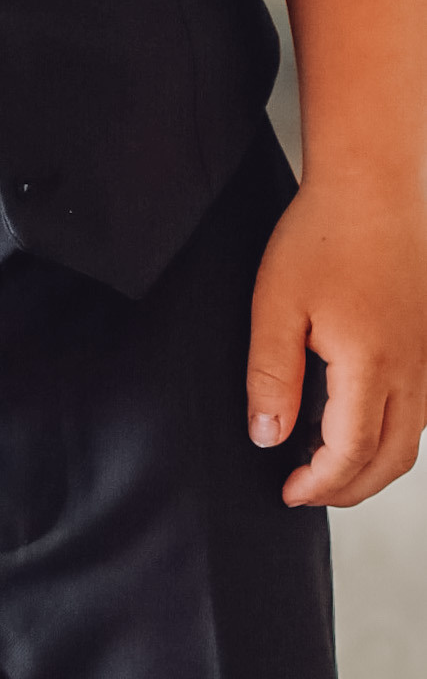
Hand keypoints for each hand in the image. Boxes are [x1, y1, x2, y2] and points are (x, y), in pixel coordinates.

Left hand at [247, 172, 426, 504]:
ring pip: (411, 440)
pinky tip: (360, 423)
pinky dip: (392, 435)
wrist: (374, 186)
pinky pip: (421, 411)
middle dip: (349, 489)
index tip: (287, 492)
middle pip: (390, 460)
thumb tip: (267, 438)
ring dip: (373, 466)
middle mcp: (413, 371)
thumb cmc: (324, 234)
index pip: (351, 452)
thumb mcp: (277, 302)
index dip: (319, 482)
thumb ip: (272, 375)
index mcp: (372, 366)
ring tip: (329, 467)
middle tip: (307, 492)